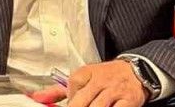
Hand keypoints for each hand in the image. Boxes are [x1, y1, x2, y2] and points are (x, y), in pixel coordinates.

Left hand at [28, 60, 146, 106]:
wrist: (136, 71)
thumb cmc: (107, 77)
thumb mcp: (83, 78)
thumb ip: (59, 91)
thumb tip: (37, 98)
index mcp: (87, 72)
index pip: (72, 85)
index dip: (70, 99)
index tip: (71, 103)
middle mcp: (100, 81)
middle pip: (81, 100)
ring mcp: (114, 91)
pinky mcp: (128, 101)